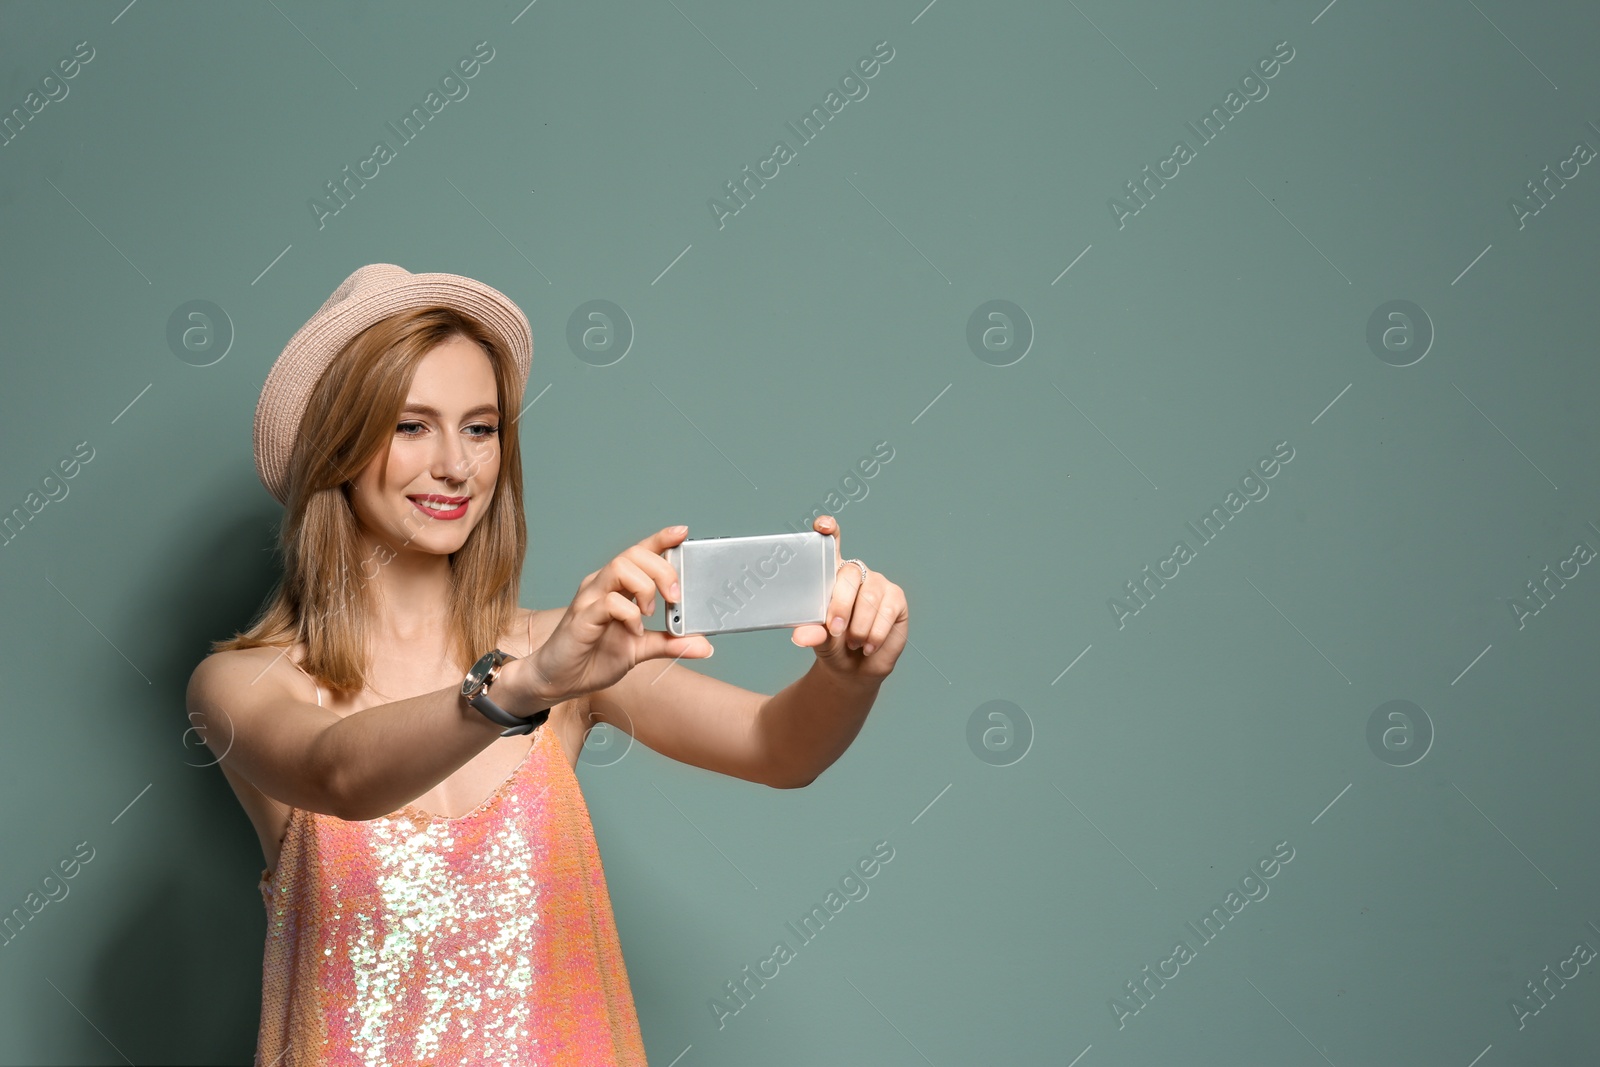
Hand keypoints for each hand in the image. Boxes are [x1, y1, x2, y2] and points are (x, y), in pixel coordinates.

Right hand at [510, 524, 712, 707]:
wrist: (559, 680)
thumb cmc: (594, 658)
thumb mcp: (641, 651)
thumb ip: (670, 643)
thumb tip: (706, 646)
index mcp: (616, 587)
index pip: (639, 553)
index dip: (660, 539)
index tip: (682, 533)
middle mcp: (602, 585)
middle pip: (634, 554)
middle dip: (662, 570)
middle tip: (674, 598)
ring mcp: (589, 599)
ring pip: (620, 568)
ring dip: (645, 587)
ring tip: (650, 613)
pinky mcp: (581, 617)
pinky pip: (609, 602)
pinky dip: (630, 615)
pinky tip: (634, 632)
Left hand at [790, 515, 907, 682]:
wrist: (855, 669)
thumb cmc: (833, 646)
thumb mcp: (818, 640)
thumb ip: (813, 633)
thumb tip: (802, 636)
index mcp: (831, 574)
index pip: (831, 544)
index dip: (828, 530)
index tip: (823, 527)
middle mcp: (856, 573)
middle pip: (850, 574)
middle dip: (841, 605)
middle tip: (835, 630)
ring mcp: (878, 583)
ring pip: (869, 597)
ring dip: (858, 626)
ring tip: (853, 643)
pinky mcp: (897, 598)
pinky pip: (887, 611)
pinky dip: (875, 634)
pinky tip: (868, 646)